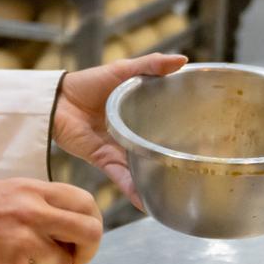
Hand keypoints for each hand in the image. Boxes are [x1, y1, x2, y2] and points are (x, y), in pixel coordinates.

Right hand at [0, 179, 102, 263]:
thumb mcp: (6, 193)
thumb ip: (40, 205)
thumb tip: (72, 231)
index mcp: (32, 189)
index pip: (85, 203)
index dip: (92, 224)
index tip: (81, 239)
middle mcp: (32, 213)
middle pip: (89, 233)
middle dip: (87, 252)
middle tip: (73, 260)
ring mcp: (22, 243)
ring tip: (20, 263)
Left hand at [52, 53, 186, 209]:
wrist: (56, 99)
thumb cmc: (87, 83)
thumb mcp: (123, 70)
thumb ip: (151, 65)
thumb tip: (183, 59)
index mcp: (139, 112)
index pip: (167, 123)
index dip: (184, 129)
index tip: (208, 137)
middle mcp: (131, 134)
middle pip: (155, 150)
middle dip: (172, 161)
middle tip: (197, 172)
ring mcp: (118, 148)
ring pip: (141, 168)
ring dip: (155, 182)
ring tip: (176, 197)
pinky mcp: (104, 159)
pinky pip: (121, 177)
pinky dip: (132, 189)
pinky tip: (146, 203)